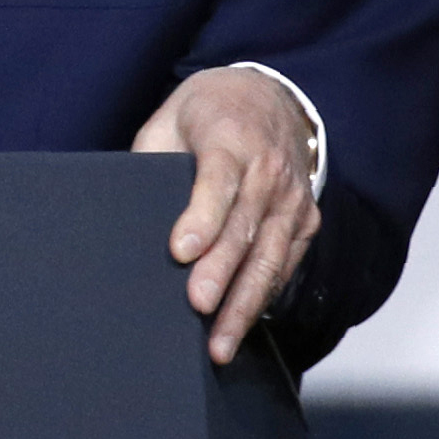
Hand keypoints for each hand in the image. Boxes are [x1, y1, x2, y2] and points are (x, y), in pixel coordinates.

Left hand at [131, 67, 319, 365]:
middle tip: (197, 308)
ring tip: (221, 343)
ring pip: (271, 257)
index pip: (218, 181)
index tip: (179, 253)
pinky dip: (265, 296)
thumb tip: (131, 212)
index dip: (201, 218)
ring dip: (245, 302)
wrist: (269, 95)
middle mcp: (269, 169)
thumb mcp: (169, 119)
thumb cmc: (207, 112)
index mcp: (231, 138)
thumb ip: (152, 160)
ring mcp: (293, 198)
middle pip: (245, 228)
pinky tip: (243, 324)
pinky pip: (287, 263)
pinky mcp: (306, 219)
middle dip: (221, 273)